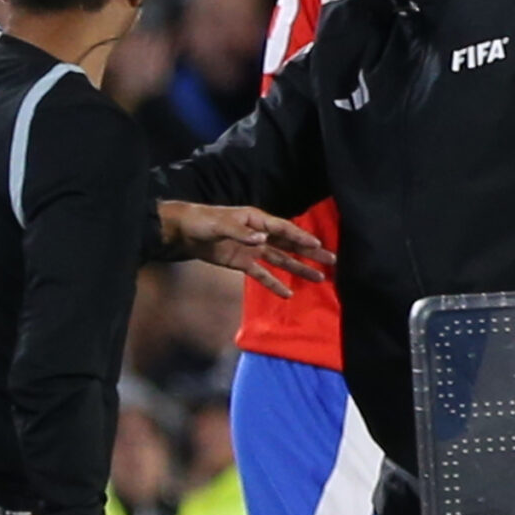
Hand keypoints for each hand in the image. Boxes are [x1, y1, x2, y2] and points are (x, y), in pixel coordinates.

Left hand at [156, 202, 333, 295]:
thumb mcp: (220, 224)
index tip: (318, 244)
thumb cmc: (202, 221)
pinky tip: (288, 294)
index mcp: (256, 220)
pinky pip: (262, 275)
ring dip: (299, 268)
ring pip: (281, 260)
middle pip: (289, 245)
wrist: (182, 232)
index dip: (301, 236)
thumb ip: (241, 232)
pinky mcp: (243, 263)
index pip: (283, 229)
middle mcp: (259, 234)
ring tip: (318, 277)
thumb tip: (263, 239)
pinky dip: (274, 284)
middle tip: (332, 260)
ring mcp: (252, 249)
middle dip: (310, 253)